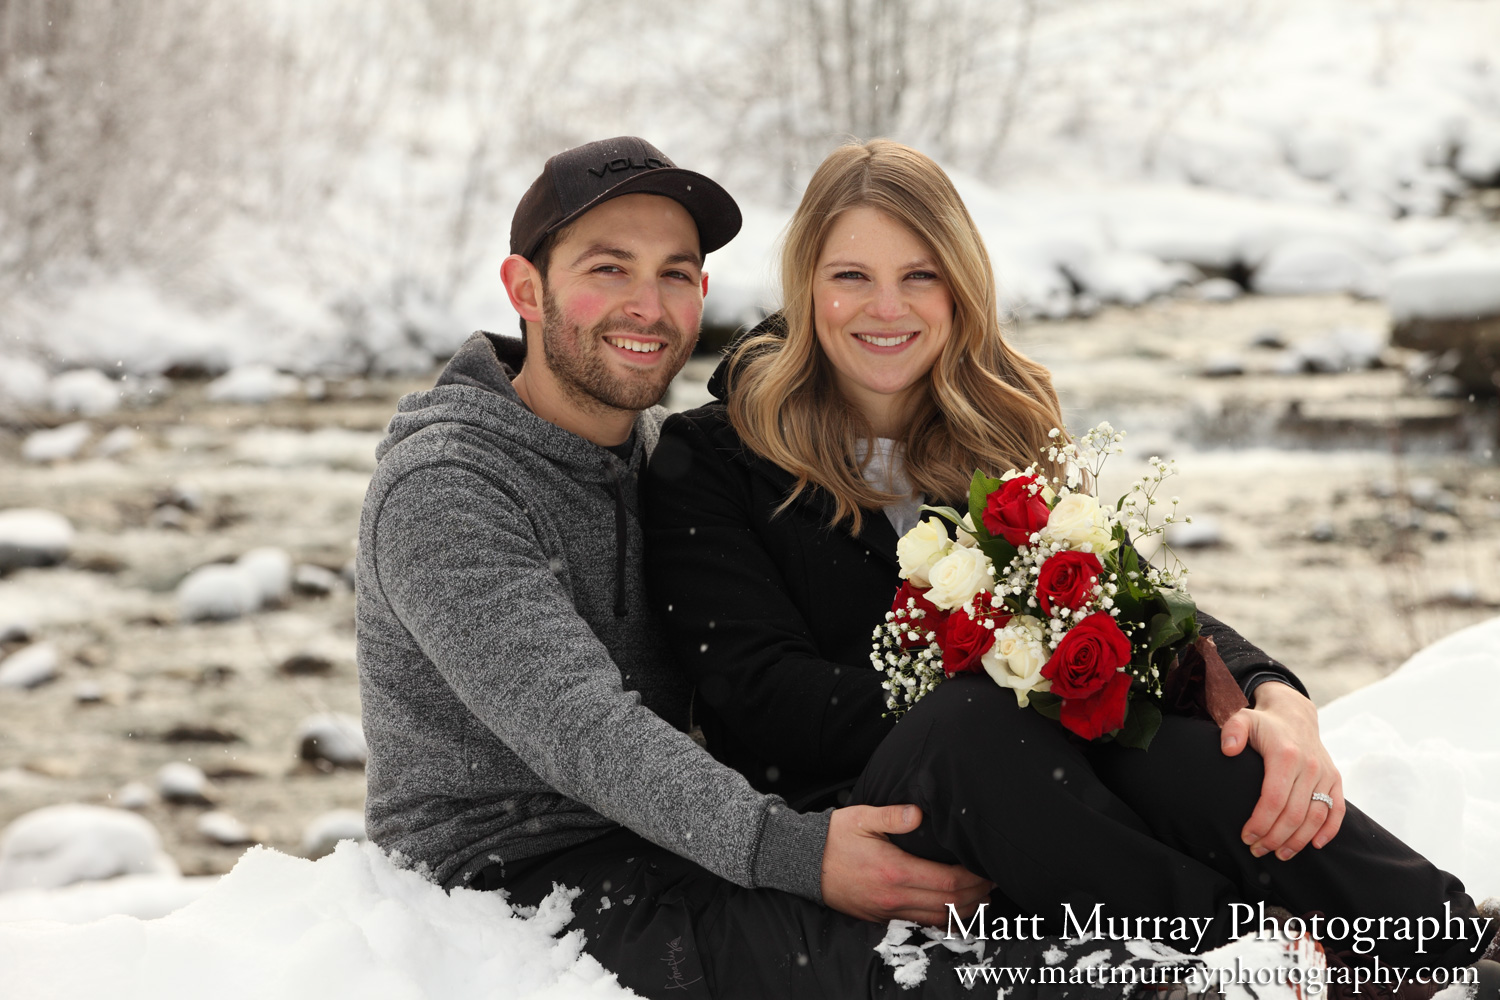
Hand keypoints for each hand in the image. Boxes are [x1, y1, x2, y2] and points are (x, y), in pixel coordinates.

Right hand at [821, 804, 993, 925]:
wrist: (804, 864)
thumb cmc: (834, 838)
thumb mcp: (861, 818)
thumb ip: (892, 815)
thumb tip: (919, 813)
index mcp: (894, 871)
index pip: (948, 882)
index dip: (974, 879)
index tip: (987, 869)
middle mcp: (894, 897)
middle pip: (949, 904)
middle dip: (977, 895)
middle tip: (992, 882)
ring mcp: (888, 911)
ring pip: (938, 919)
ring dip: (964, 910)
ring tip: (981, 896)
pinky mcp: (882, 918)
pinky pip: (921, 923)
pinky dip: (943, 919)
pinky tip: (954, 910)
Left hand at [1220, 682, 1344, 860]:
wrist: (1294, 715)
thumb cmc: (1263, 724)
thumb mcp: (1242, 719)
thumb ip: (1232, 731)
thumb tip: (1228, 750)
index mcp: (1285, 755)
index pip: (1273, 799)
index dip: (1260, 823)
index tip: (1246, 837)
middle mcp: (1310, 766)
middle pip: (1294, 814)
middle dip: (1274, 838)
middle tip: (1257, 851)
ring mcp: (1325, 774)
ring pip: (1315, 817)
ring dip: (1298, 841)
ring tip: (1279, 854)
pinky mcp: (1335, 780)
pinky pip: (1337, 810)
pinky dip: (1328, 831)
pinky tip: (1313, 845)